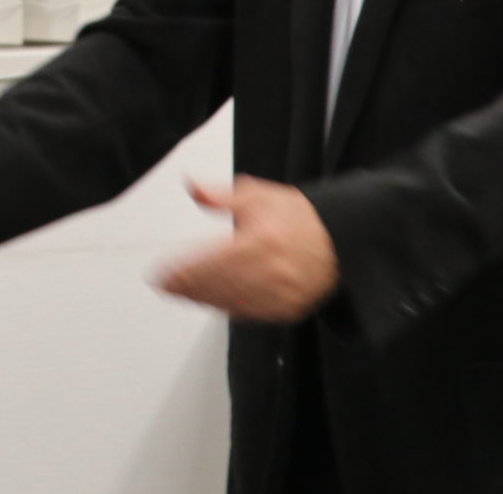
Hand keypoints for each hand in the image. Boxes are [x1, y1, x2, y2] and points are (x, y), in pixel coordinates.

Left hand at [154, 176, 339, 322]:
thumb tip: (193, 187)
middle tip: (166, 286)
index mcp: (262, 241)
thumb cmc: (300, 218)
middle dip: (187, 288)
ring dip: (203, 300)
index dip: (182, 272)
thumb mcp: (258, 195)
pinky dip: (227, 309)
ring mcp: (282, 295)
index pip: (211, 263)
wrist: (340, 240)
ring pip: (231, 304)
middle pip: (217, 286)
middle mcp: (273, 271)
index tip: (162, 274)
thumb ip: (220, 194)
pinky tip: (212, 302)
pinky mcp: (288, 310)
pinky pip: (250, 314)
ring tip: (183, 294)